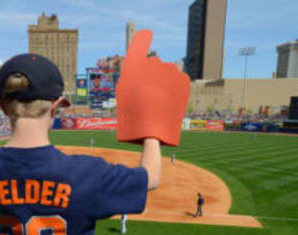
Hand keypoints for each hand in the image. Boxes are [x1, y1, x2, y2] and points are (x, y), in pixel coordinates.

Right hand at [116, 30, 189, 145]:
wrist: (153, 125)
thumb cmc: (132, 111)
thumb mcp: (124, 92)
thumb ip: (130, 76)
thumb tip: (139, 71)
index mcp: (136, 64)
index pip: (139, 44)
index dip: (142, 38)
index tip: (146, 34)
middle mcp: (155, 62)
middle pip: (153, 64)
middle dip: (151, 75)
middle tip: (147, 93)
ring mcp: (171, 69)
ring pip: (167, 73)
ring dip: (164, 82)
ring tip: (159, 101)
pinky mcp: (184, 79)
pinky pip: (177, 80)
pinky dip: (174, 88)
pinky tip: (168, 100)